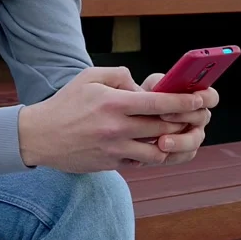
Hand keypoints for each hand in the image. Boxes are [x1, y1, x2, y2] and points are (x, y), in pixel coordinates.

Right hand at [17, 66, 209, 172]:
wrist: (40, 136)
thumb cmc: (66, 103)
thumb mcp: (89, 77)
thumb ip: (120, 75)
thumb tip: (141, 86)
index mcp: (114, 103)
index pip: (158, 102)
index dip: (183, 101)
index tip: (199, 99)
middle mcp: (117, 128)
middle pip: (164, 128)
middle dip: (184, 122)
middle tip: (196, 117)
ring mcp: (115, 149)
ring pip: (157, 151)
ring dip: (171, 142)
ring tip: (176, 133)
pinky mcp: (112, 164)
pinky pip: (141, 161)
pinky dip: (152, 154)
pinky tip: (153, 144)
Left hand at [140, 73, 218, 164]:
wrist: (136, 120)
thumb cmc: (147, 98)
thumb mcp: (153, 86)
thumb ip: (161, 82)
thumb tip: (159, 82)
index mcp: (196, 98)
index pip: (211, 97)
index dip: (206, 97)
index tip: (195, 98)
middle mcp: (199, 117)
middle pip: (201, 117)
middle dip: (183, 116)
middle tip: (164, 115)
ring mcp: (194, 135)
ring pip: (194, 140)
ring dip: (179, 141)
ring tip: (161, 142)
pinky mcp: (185, 152)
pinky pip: (184, 155)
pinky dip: (172, 155)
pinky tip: (158, 152)